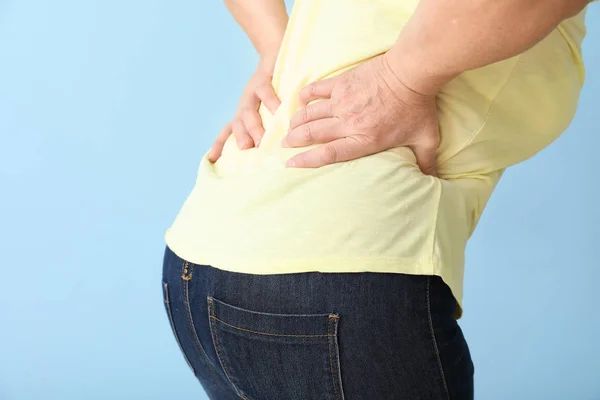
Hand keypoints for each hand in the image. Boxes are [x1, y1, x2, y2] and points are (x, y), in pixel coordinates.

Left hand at [208, 57, 280, 162]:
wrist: (276, 50)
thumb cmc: (277, 87)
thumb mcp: (271, 109)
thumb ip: (272, 127)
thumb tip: (276, 149)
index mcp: (244, 114)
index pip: (227, 132)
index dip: (219, 145)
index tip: (211, 160)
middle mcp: (245, 104)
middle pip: (238, 124)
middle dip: (240, 138)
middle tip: (246, 151)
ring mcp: (252, 91)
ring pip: (248, 111)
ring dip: (253, 127)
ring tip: (261, 141)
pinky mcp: (263, 78)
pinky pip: (266, 92)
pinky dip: (272, 103)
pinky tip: (279, 112)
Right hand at [280, 53, 439, 175]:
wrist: (411, 71)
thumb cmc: (418, 106)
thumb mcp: (426, 139)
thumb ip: (425, 161)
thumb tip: (432, 181)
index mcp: (364, 139)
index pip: (328, 154)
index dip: (306, 161)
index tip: (290, 164)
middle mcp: (348, 122)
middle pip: (311, 134)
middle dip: (293, 142)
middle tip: (283, 146)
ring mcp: (342, 101)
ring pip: (309, 114)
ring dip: (295, 123)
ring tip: (288, 129)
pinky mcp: (341, 83)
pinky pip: (315, 90)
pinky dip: (305, 97)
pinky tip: (300, 101)